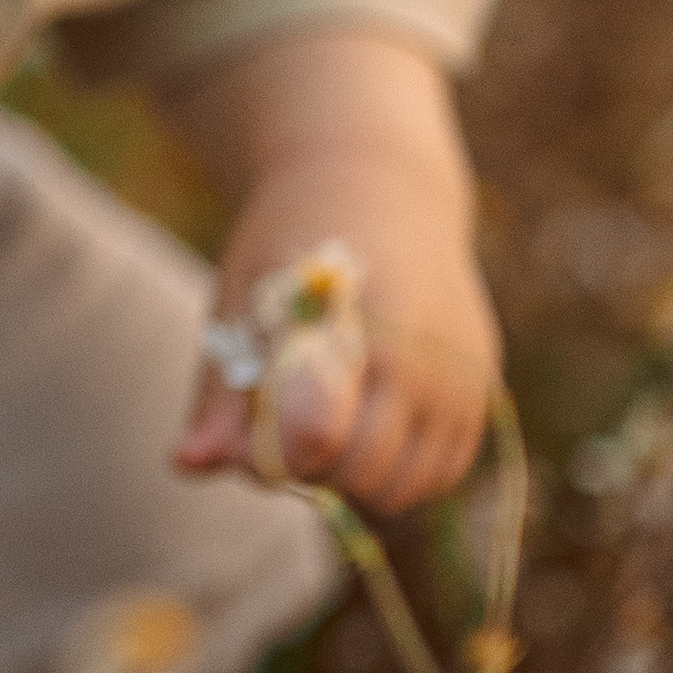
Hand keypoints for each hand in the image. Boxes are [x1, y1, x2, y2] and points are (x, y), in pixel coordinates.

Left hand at [174, 149, 500, 513]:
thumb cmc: (290, 245)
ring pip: (405, 489)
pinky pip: (442, 472)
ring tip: (322, 418)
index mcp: (344, 324)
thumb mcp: (240, 304)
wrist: (376, 183)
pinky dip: (399, 471)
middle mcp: (418, 355)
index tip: (246, 430)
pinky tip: (363, 422)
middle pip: (359, 475)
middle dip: (306, 469)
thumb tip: (187, 467)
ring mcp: (460, 374)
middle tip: (279, 422)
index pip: (313, 436)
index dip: (268, 453)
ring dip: (354, 478)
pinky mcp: (485, 388)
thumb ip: (218, 395)